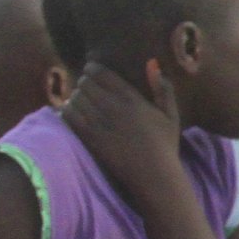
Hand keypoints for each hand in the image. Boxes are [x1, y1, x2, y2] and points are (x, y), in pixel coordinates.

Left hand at [64, 64, 183, 201]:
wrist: (153, 174)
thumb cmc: (164, 145)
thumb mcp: (171, 115)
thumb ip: (163, 89)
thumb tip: (153, 63)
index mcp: (132, 98)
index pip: (102, 74)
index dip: (92, 68)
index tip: (92, 70)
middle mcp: (113, 107)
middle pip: (85, 84)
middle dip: (84, 82)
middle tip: (86, 86)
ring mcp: (99, 123)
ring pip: (75, 98)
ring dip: (76, 96)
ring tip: (80, 99)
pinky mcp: (89, 138)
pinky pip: (68, 116)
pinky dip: (67, 110)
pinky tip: (72, 112)